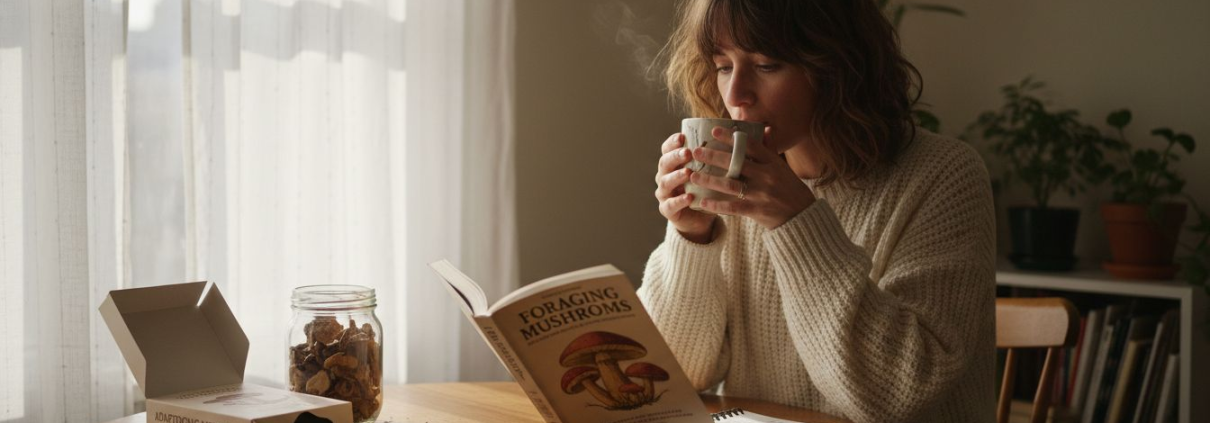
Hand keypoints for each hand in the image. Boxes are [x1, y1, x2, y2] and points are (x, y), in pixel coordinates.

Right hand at [654, 133, 716, 242]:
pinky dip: (679, 200)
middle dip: (675, 157)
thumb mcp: (709, 172)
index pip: (667, 149)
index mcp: (672, 164)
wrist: (699, 218)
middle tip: (688, 153)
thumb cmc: (705, 189)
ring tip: (688, 173)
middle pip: (664, 163)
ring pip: (665, 183)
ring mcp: (664, 194)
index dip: (672, 142)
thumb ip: (714, 157)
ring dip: (676, 177)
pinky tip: (689, 197)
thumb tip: (735, 135)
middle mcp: (665, 176)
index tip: (683, 136)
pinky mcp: (667, 210)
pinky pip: (670, 204)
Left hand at [689, 126, 815, 228]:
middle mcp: (767, 176)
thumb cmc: (789, 189)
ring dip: (710, 179)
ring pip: (731, 184)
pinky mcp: (757, 211)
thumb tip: (766, 129)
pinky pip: (733, 207)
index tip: (714, 131)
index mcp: (773, 162)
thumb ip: (770, 150)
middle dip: (714, 156)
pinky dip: (717, 205)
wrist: (802, 216)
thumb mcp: (782, 168)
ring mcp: (762, 194)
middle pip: (736, 163)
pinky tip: (702, 201)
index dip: (731, 137)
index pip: (750, 145)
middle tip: (695, 151)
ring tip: (693, 174)